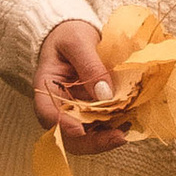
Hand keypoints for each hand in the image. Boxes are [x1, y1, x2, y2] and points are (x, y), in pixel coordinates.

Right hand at [35, 18, 130, 153]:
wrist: (75, 33)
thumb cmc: (69, 34)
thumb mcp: (77, 41)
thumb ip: (89, 64)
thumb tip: (106, 93)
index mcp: (45, 88)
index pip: (47, 113)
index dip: (62, 125)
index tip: (80, 130)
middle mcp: (58, 106)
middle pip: (67, 134)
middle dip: (92, 141)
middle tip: (117, 137)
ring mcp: (74, 111)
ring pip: (86, 136)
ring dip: (105, 138)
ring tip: (127, 130)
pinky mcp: (90, 111)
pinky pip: (100, 127)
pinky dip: (113, 128)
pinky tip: (129, 121)